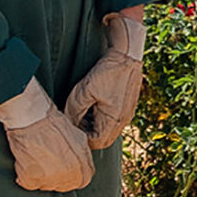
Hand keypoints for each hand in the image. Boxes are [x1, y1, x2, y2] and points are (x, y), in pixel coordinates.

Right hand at [0, 78, 94, 192]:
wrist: (31, 120)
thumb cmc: (53, 124)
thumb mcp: (79, 137)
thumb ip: (83, 155)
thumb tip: (84, 164)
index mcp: (80, 164)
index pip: (83, 180)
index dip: (77, 174)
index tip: (70, 170)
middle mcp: (66, 174)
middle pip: (67, 185)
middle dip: (62, 177)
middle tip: (53, 165)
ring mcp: (48, 178)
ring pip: (49, 186)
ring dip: (45, 177)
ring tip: (40, 161)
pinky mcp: (30, 178)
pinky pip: (31, 184)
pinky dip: (28, 177)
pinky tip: (29, 164)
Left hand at [64, 13, 145, 149]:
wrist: (127, 54)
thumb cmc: (107, 72)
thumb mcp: (83, 91)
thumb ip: (73, 111)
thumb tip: (68, 123)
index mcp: (114, 120)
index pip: (96, 142)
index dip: (82, 138)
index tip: (71, 127)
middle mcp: (124, 119)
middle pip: (103, 138)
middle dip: (87, 132)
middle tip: (75, 119)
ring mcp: (128, 112)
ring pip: (108, 128)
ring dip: (94, 123)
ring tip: (83, 109)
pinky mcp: (128, 105)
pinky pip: (113, 119)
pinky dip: (102, 116)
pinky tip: (94, 102)